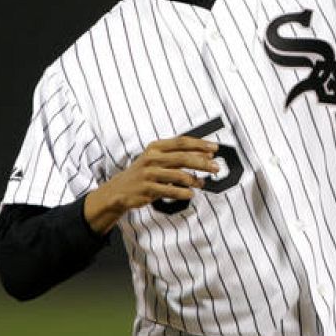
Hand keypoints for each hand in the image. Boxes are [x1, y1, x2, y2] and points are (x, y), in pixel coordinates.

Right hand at [84, 136, 219, 233]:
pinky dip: (183, 192)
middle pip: (183, 157)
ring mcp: (149, 173)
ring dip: (194, 179)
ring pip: (177, 174)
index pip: (182, 142)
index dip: (200, 144)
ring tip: (202, 183)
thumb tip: (206, 156)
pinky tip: (191, 194)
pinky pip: (169, 190)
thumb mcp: (158, 160)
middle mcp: (152, 157)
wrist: (120, 189)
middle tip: (215, 167)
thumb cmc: (145, 173)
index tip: (214, 148)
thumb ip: (179, 157)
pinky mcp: (147, 188)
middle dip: (202, 162)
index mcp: (156, 147)